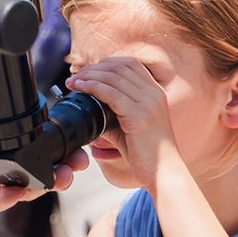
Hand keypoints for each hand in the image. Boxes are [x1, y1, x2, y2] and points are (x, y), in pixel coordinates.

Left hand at [0, 97, 88, 212]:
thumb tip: (24, 113)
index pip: (33, 150)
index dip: (56, 151)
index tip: (74, 147)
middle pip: (33, 174)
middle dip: (58, 172)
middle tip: (74, 166)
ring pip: (19, 190)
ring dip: (40, 186)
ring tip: (56, 178)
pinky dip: (8, 197)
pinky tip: (21, 189)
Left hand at [67, 57, 177, 189]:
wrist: (164, 172)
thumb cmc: (148, 154)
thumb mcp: (131, 127)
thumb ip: (114, 116)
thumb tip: (91, 112)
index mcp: (155, 92)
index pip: (129, 64)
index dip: (106, 64)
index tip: (87, 72)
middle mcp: (154, 93)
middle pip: (119, 66)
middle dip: (93, 68)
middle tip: (74, 77)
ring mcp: (148, 102)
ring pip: (114, 77)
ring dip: (89, 76)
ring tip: (73, 82)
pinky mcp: (140, 115)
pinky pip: (111, 93)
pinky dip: (93, 87)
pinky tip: (81, 88)